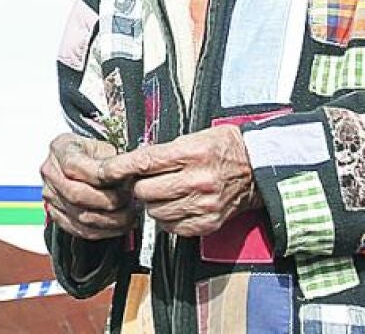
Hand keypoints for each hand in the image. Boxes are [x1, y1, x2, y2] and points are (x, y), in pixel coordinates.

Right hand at [41, 133, 137, 240]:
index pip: (78, 166)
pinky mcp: (57, 216)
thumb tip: (139, 167)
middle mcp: (51, 174)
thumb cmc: (92, 153)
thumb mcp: (104, 145)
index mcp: (60, 149)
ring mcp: (52, 197)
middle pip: (78, 195)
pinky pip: (81, 230)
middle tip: (130, 198)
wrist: (81, 161)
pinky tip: (119, 225)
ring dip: (111, 219)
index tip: (128, 177)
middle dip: (110, 200)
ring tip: (130, 213)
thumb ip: (115, 159)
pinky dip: (105, 231)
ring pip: (81, 216)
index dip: (106, 174)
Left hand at [94, 126, 259, 237]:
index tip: (106, 171)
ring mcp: (203, 204)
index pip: (144, 162)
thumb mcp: (195, 137)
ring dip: (153, 204)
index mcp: (191, 153)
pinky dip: (168, 218)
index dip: (120, 167)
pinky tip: (176, 205)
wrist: (258, 170)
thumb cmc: (225, 149)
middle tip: (147, 181)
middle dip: (139, 186)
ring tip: (164, 193)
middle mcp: (197, 180)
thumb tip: (132, 161)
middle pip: (145, 191)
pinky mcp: (207, 223)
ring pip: (155, 211)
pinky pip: (172, 227)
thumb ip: (164, 150)